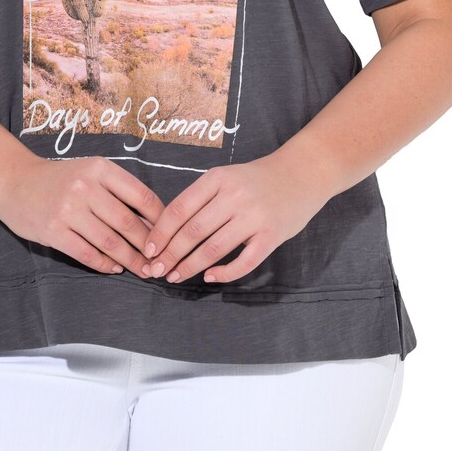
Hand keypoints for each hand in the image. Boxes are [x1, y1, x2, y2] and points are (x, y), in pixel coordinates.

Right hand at [0, 155, 164, 278]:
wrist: (14, 182)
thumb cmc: (60, 179)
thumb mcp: (90, 171)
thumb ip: (118, 191)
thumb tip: (152, 221)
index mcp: (100, 169)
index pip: (141, 196)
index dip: (160, 219)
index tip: (169, 235)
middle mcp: (86, 187)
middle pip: (128, 223)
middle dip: (149, 247)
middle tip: (160, 262)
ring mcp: (68, 210)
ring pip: (110, 242)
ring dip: (130, 260)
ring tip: (143, 270)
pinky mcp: (54, 231)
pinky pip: (88, 254)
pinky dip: (105, 264)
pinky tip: (114, 268)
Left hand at [140, 150, 330, 284]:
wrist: (303, 172)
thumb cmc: (258, 179)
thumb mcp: (226, 177)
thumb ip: (202, 198)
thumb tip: (167, 229)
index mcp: (217, 179)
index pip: (179, 209)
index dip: (160, 233)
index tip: (148, 249)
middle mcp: (234, 196)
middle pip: (192, 232)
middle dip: (170, 254)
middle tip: (156, 270)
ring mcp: (254, 216)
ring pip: (213, 248)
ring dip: (190, 266)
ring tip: (175, 276)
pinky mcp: (272, 235)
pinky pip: (244, 261)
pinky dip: (224, 273)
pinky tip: (210, 277)